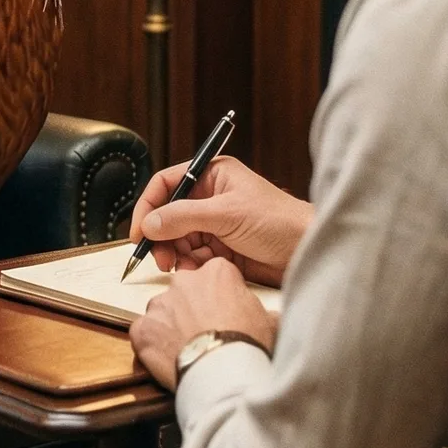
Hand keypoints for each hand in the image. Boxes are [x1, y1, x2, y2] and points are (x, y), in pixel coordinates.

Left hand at [129, 257, 276, 391]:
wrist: (222, 374)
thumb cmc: (246, 346)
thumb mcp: (269, 321)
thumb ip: (264, 311)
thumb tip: (272, 317)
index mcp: (216, 272)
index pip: (215, 276)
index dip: (220, 296)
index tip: (225, 312)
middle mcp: (184, 282)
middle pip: (185, 290)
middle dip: (192, 307)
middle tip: (206, 331)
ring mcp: (160, 305)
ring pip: (163, 310)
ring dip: (172, 325)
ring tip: (189, 348)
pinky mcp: (143, 329)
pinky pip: (144, 332)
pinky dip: (153, 343)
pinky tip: (169, 357)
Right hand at [130, 154, 313, 286]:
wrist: (308, 250)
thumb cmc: (279, 221)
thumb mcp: (227, 214)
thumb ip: (184, 216)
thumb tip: (149, 223)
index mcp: (212, 176)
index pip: (167, 184)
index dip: (148, 206)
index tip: (139, 231)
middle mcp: (211, 197)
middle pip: (169, 215)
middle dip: (161, 236)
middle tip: (160, 258)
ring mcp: (216, 224)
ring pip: (179, 239)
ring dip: (176, 254)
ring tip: (182, 267)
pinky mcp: (222, 249)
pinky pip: (194, 256)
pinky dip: (191, 265)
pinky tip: (197, 271)